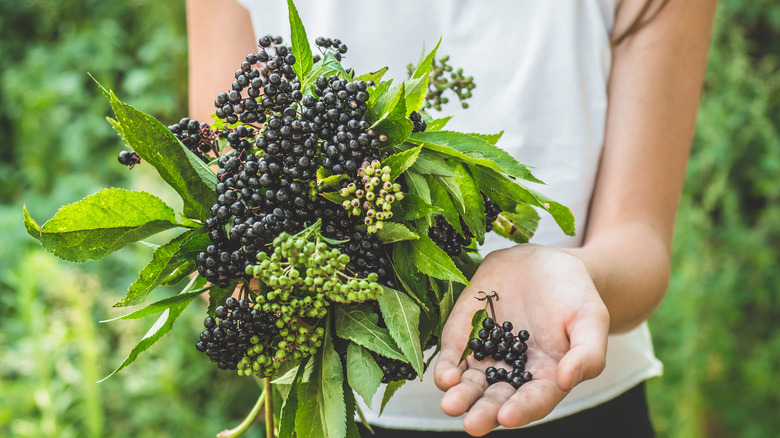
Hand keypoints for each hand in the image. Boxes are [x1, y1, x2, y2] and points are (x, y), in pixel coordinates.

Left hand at [433, 244, 609, 435]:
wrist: (544, 262)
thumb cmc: (574, 293)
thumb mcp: (591, 318)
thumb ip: (587, 353)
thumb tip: (566, 380)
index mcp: (546, 377)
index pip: (533, 401)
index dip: (521, 410)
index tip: (508, 416)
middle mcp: (513, 373)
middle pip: (496, 400)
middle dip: (483, 413)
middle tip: (472, 424)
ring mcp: (486, 355)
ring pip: (470, 384)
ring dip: (460, 397)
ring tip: (451, 404)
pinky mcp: (464, 335)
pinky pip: (453, 356)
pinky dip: (447, 368)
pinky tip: (444, 377)